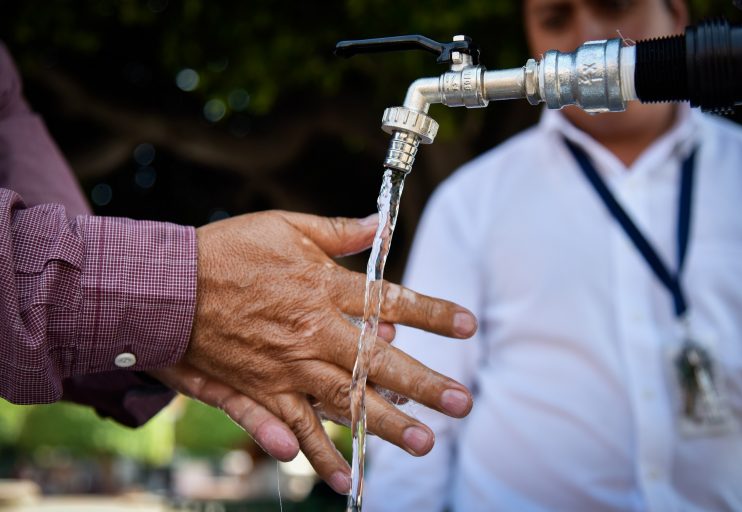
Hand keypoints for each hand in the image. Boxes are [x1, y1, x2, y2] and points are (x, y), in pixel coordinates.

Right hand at [183, 210, 476, 493]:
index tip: (468, 326)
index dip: (432, 314)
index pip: (389, 302)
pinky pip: (290, 430)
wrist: (162, 287)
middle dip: (424, 384)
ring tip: (422, 445)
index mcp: (321, 290)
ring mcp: (284, 370)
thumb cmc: (225, 250)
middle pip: (376, 365)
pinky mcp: (256, 394)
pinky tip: (344, 479)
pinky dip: (316, 456)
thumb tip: (381, 225)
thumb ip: (337, 232)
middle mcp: (310, 335)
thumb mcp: (284, 228)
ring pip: (342, 404)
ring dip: (384, 427)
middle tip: (461, 404)